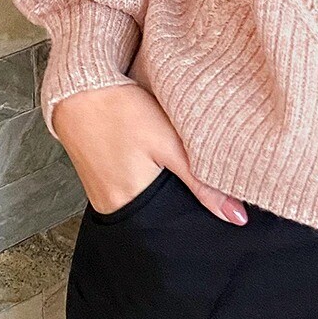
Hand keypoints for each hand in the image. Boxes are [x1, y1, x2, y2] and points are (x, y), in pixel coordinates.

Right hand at [52, 83, 248, 225]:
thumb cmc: (122, 111)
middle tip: (203, 191)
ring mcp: (103, 200)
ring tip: (178, 177)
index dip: (197, 222)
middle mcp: (115, 210)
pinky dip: (147, 186)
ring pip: (147, 208)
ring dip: (164, 196)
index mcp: (134, 205)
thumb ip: (202, 183)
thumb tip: (237, 217)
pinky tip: (155, 168)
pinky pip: (131, 195)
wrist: (80, 89)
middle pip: (161, 221)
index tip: (219, 214)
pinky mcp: (99, 185)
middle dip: (182, 210)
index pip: (175, 229)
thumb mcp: (168, 144)